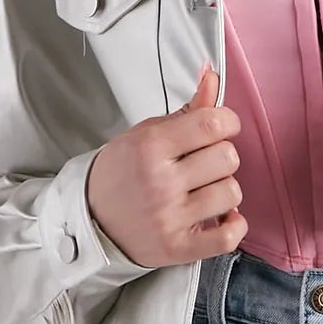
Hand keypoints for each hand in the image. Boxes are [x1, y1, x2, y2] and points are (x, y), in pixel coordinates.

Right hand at [85, 62, 246, 267]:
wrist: (89, 221)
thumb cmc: (121, 173)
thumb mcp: (146, 134)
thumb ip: (187, 110)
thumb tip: (212, 75)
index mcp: (150, 147)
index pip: (212, 123)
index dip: (227, 121)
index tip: (220, 127)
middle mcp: (160, 183)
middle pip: (227, 157)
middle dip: (220, 156)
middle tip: (202, 163)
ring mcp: (170, 218)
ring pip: (232, 193)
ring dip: (223, 190)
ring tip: (202, 190)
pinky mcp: (178, 248)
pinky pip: (229, 236)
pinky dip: (233, 225)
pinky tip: (220, 216)